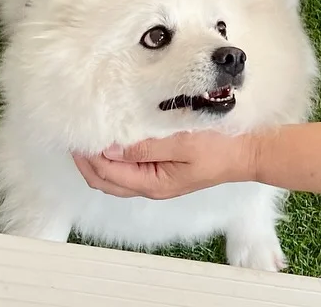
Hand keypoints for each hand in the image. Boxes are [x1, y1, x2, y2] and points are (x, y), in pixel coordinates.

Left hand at [72, 130, 258, 199]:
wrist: (247, 153)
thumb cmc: (219, 148)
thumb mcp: (182, 143)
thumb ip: (145, 147)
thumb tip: (110, 149)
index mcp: (153, 183)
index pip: (107, 174)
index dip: (88, 157)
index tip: (77, 135)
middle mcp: (150, 186)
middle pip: (105, 180)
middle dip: (86, 162)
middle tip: (74, 137)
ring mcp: (156, 179)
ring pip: (115, 176)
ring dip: (99, 159)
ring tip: (88, 136)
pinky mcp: (162, 169)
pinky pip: (129, 168)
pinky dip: (115, 157)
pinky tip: (113, 139)